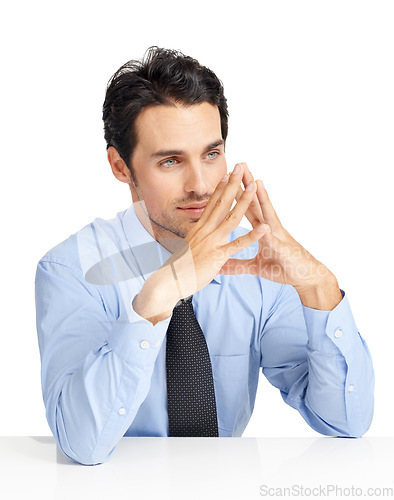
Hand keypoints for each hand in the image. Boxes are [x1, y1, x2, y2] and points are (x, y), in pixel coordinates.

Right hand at [133, 163, 269, 322]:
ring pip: (231, 217)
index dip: (221, 187)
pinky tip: (264, 228)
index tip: (228, 173)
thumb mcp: (188, 248)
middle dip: (233, 184)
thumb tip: (196, 235)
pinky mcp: (217, 256)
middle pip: (222, 203)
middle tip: (241, 167)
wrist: (168, 281)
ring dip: (244, 201)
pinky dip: (252, 236)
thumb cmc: (179, 268)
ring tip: (254, 186)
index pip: (212, 203)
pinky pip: (238, 244)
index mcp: (199, 228)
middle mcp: (205, 231)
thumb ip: (196, 240)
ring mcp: (212, 242)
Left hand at [219, 163, 342, 307]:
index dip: (236, 194)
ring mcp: (278, 237)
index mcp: (262, 231)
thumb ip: (238, 264)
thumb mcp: (256, 267)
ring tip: (256, 183)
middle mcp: (270, 229)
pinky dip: (269, 234)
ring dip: (262, 199)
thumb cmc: (284, 268)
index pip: (246, 208)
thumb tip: (222, 265)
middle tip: (239, 166)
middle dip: (247, 185)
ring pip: (268, 215)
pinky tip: (266, 227)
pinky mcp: (284, 250)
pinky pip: (275, 242)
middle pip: (256, 204)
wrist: (308, 277)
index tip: (226, 178)